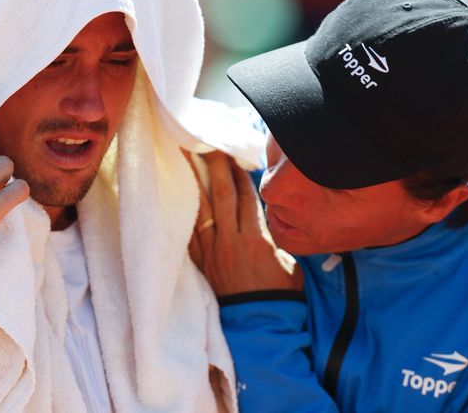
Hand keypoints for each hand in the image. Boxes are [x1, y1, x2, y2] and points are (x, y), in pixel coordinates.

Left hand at [187, 151, 301, 295]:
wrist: (259, 325)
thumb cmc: (280, 295)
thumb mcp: (290, 262)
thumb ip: (279, 236)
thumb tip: (277, 216)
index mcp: (257, 239)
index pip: (246, 197)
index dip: (240, 174)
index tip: (233, 154)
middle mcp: (231, 240)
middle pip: (221, 195)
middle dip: (215, 166)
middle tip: (207, 143)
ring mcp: (212, 250)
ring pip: (200, 208)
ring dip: (192, 181)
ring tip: (184, 158)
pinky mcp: (200, 261)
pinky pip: (189, 231)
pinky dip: (184, 212)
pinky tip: (176, 194)